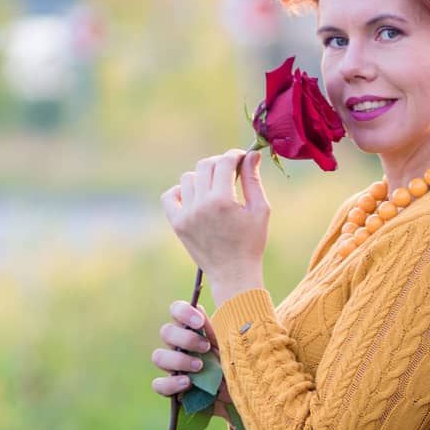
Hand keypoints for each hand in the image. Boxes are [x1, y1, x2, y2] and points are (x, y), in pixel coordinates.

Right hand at [151, 300, 234, 422]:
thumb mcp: (231, 346)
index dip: (183, 312)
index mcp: (192, 330)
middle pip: (166, 332)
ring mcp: (173, 367)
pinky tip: (187, 383)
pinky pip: (159, 384)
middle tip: (206, 347)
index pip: (176, 311)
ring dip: (178, 360)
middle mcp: (178, 346)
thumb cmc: (235, 363)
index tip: (199, 322)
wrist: (241, 393)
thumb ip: (216, 329)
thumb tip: (199, 308)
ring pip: (158, 357)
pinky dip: (171, 383)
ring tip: (200, 366)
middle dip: (186, 339)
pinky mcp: (172, 388)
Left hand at [159, 148, 269, 286]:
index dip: (234, 155)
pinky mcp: (177, 224)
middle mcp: (201, 205)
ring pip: (188, 178)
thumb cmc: (252, 242)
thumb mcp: (260, 210)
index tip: (241, 158)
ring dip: (202, 178)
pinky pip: (169, 196)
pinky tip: (194, 198)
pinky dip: (180, 192)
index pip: (224, 162)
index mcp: (223, 200)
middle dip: (219, 163)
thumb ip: (253, 180)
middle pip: (205, 165)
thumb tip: (251, 154)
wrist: (233, 275)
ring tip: (214, 190)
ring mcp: (186, 215)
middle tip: (230, 172)